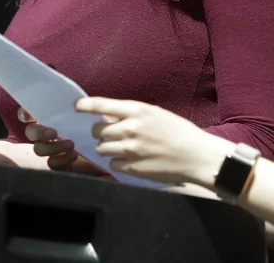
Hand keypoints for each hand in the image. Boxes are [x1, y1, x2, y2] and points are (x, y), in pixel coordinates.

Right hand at [18, 107, 113, 178]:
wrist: (111, 149)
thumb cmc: (99, 127)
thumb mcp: (93, 113)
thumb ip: (81, 105)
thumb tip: (76, 100)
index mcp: (50, 118)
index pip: (29, 114)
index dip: (25, 114)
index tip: (29, 115)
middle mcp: (47, 133)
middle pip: (31, 132)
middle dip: (39, 132)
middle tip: (54, 132)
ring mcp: (51, 149)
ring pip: (39, 148)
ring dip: (52, 146)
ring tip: (71, 144)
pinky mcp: (58, 164)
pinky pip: (51, 163)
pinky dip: (60, 159)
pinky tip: (72, 156)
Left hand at [75, 97, 233, 186]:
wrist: (196, 156)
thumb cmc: (178, 131)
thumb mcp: (155, 114)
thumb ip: (132, 114)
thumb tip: (109, 116)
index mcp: (137, 110)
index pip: (101, 105)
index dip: (85, 105)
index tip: (77, 107)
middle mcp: (130, 128)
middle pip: (97, 130)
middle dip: (101, 131)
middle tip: (112, 133)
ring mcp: (130, 150)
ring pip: (102, 148)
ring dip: (108, 148)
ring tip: (122, 148)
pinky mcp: (132, 167)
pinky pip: (112, 164)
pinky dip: (117, 162)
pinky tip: (130, 160)